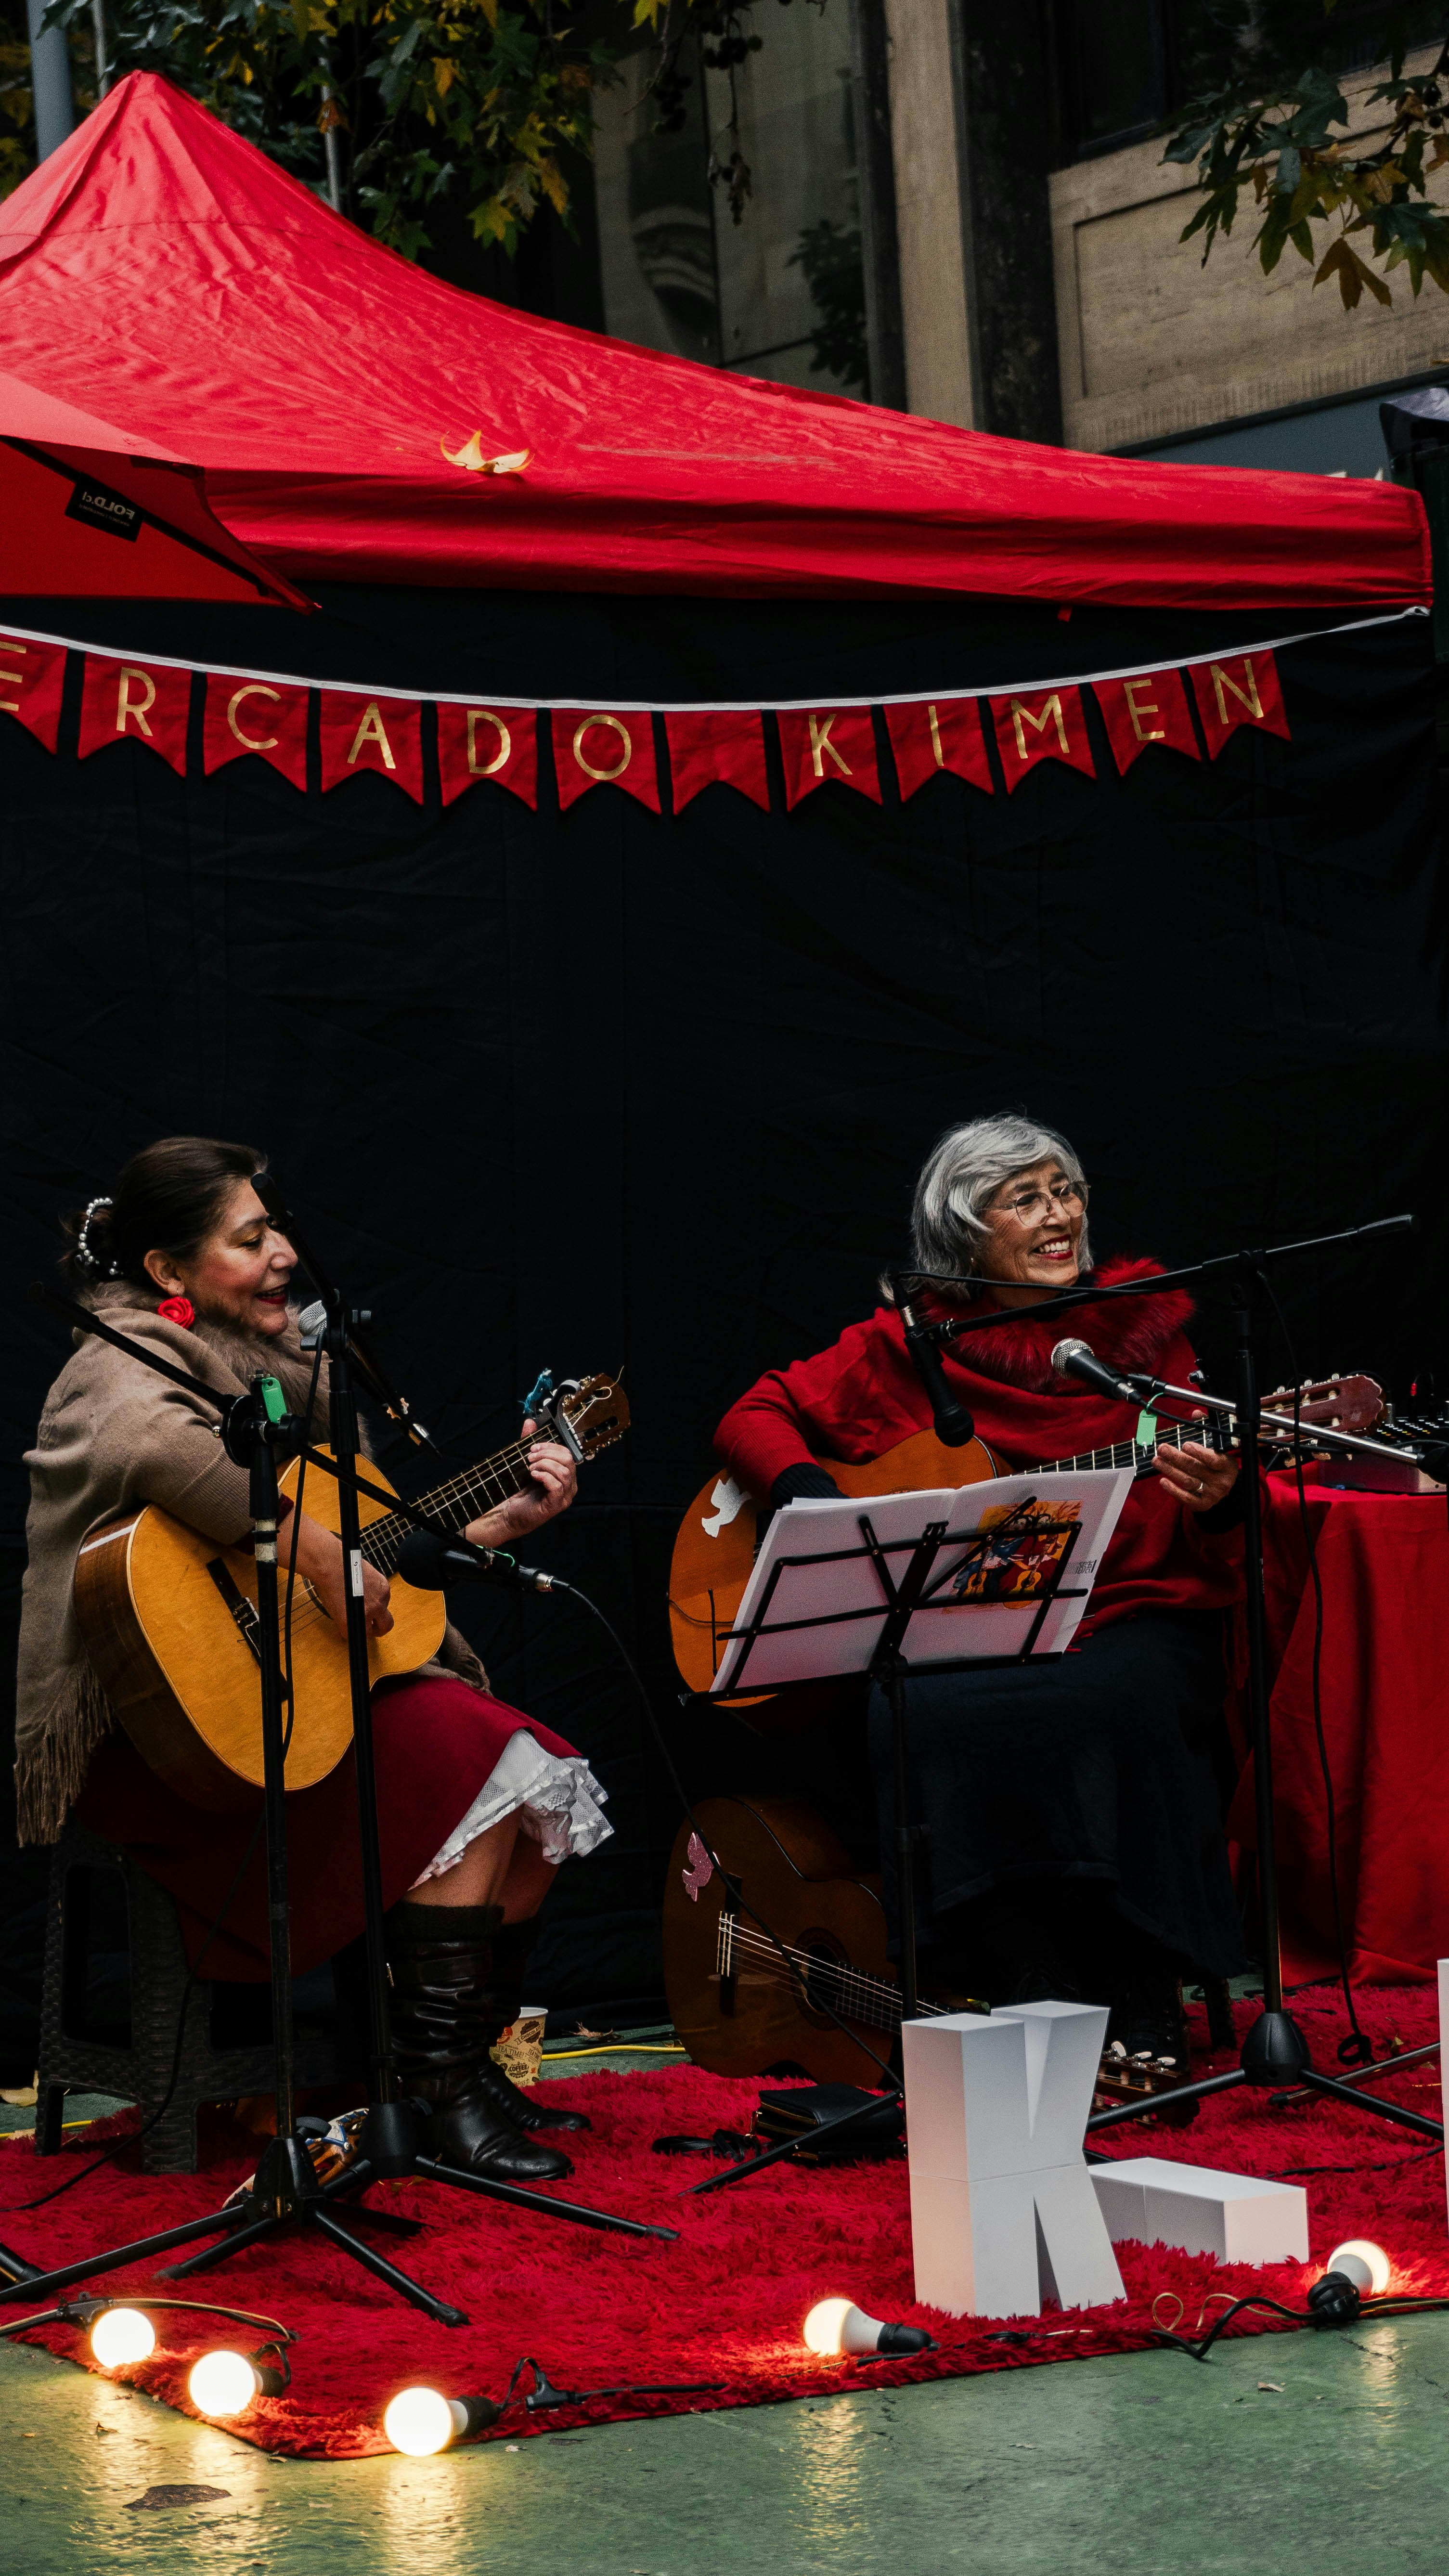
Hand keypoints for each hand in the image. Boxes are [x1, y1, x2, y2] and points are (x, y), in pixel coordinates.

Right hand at [286, 1506, 393, 1636]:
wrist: (330, 1564)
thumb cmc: (342, 1566)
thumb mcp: (364, 1577)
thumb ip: (369, 1591)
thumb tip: (364, 1601)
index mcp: (383, 1588)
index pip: (384, 1607)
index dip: (377, 1614)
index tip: (371, 1616)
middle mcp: (380, 1601)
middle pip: (386, 1624)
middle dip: (378, 1629)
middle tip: (368, 1629)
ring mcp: (369, 1611)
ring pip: (368, 1631)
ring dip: (360, 1628)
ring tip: (347, 1619)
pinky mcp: (354, 1620)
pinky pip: (353, 1633)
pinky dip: (347, 1630)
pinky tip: (340, 1621)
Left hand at [464, 1416, 577, 1550]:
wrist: (510, 1513)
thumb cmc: (520, 1491)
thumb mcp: (526, 1463)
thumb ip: (529, 1443)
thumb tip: (530, 1422)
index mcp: (565, 1475)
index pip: (567, 1453)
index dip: (551, 1447)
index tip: (533, 1447)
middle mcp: (569, 1486)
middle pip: (568, 1460)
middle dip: (547, 1454)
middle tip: (530, 1457)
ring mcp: (564, 1496)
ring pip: (564, 1472)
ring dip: (544, 1464)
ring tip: (530, 1467)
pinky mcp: (556, 1505)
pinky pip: (557, 1485)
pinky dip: (544, 1476)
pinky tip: (533, 1476)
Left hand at [1155, 1419, 1238, 1515]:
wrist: (1226, 1487)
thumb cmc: (1218, 1463)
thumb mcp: (1218, 1447)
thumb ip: (1207, 1429)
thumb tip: (1195, 1413)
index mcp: (1227, 1466)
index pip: (1214, 1459)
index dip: (1199, 1452)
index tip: (1185, 1444)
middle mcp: (1221, 1481)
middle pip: (1196, 1468)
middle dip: (1176, 1458)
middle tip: (1161, 1449)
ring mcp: (1212, 1494)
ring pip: (1188, 1481)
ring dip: (1170, 1470)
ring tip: (1156, 1460)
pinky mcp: (1203, 1504)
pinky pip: (1186, 1498)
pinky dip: (1173, 1490)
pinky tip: (1163, 1480)